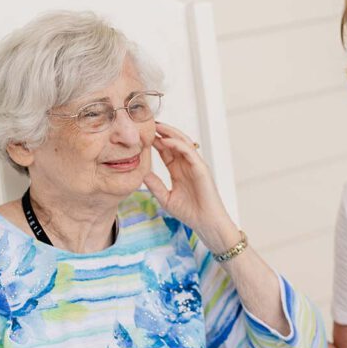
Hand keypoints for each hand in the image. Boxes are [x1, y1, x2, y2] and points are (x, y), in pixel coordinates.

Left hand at [144, 123, 232, 241]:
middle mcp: (187, 164)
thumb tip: (141, 174)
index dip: (154, 141)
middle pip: (174, 142)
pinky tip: (165, 141)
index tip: (140, 135)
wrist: (206, 223)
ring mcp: (195, 165)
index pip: (165, 150)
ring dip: (169, 133)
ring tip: (156, 126)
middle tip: (147, 124)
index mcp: (178, 170)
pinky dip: (177, 144)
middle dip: (161, 132)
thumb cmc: (189, 213)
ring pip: (182, 142)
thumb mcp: (166, 198)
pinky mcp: (201, 168)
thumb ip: (155, 185)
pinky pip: (189, 151)